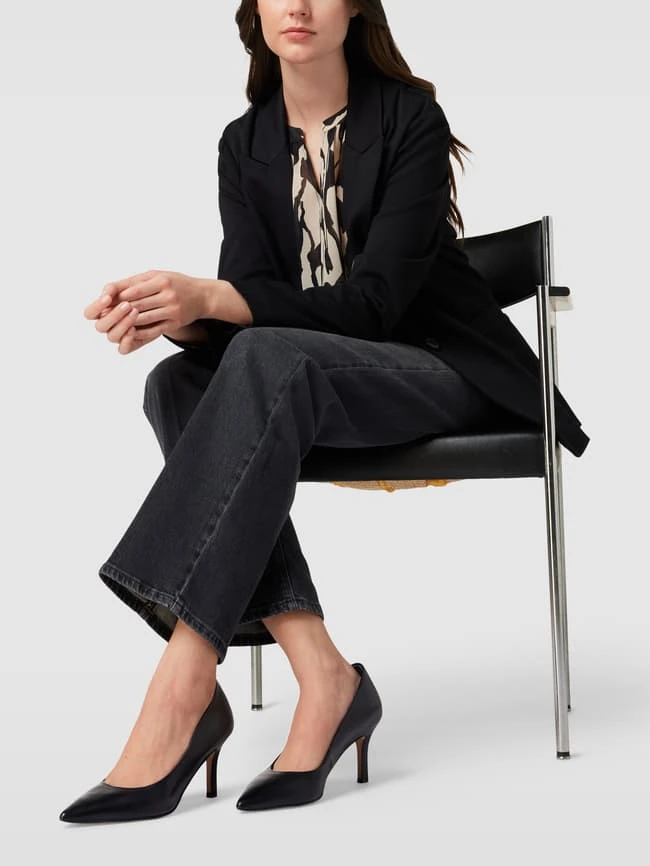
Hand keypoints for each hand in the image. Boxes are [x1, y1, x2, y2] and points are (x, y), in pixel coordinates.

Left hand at [84, 269, 206, 354]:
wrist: (203, 295)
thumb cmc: (176, 283)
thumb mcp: (158, 275)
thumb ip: (137, 281)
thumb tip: (113, 289)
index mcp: (162, 280)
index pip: (134, 290)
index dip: (119, 297)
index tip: (106, 302)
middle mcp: (168, 295)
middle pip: (138, 305)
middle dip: (120, 311)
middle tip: (106, 315)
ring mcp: (172, 310)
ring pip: (144, 319)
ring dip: (128, 322)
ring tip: (116, 323)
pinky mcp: (176, 323)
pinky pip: (155, 330)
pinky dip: (141, 332)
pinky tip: (131, 332)